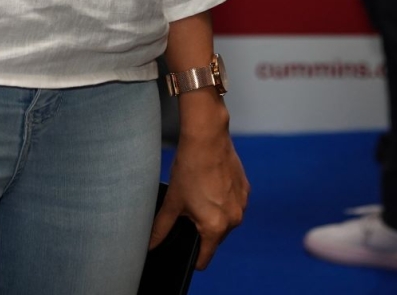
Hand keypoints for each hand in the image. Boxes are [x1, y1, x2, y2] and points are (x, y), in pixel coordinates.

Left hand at [152, 97, 248, 268]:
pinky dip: (222, 200)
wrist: (207, 138)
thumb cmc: (190, 169)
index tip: (184, 249)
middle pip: (215, 238)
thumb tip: (151, 245)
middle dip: (201, 229)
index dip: (193, 257)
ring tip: (199, 194)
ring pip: (224, 220)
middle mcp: (234, 219)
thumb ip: (161, 228)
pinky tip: (210, 184)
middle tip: (188, 209)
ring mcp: (242, 204)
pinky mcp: (245, 189)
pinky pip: (233, 204)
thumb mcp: (172, 202)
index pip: (205, 258)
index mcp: (216, 227)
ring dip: (213, 214)